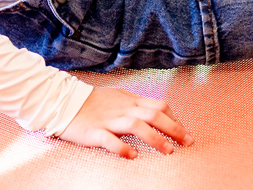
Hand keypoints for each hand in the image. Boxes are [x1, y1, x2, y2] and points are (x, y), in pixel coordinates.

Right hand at [59, 87, 192, 158]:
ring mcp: (109, 120)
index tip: (184, 132)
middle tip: (187, 142)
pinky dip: (122, 148)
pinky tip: (132, 156)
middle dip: (174, 129)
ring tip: (169, 152)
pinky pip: (110, 140)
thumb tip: (154, 110)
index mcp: (130, 100)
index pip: (159, 106)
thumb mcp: (118, 97)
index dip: (175, 119)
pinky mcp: (94, 132)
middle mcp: (123, 109)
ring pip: (137, 125)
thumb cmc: (93, 101)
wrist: (65, 102)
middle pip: (154, 115)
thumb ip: (135, 103)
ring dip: (155, 138)